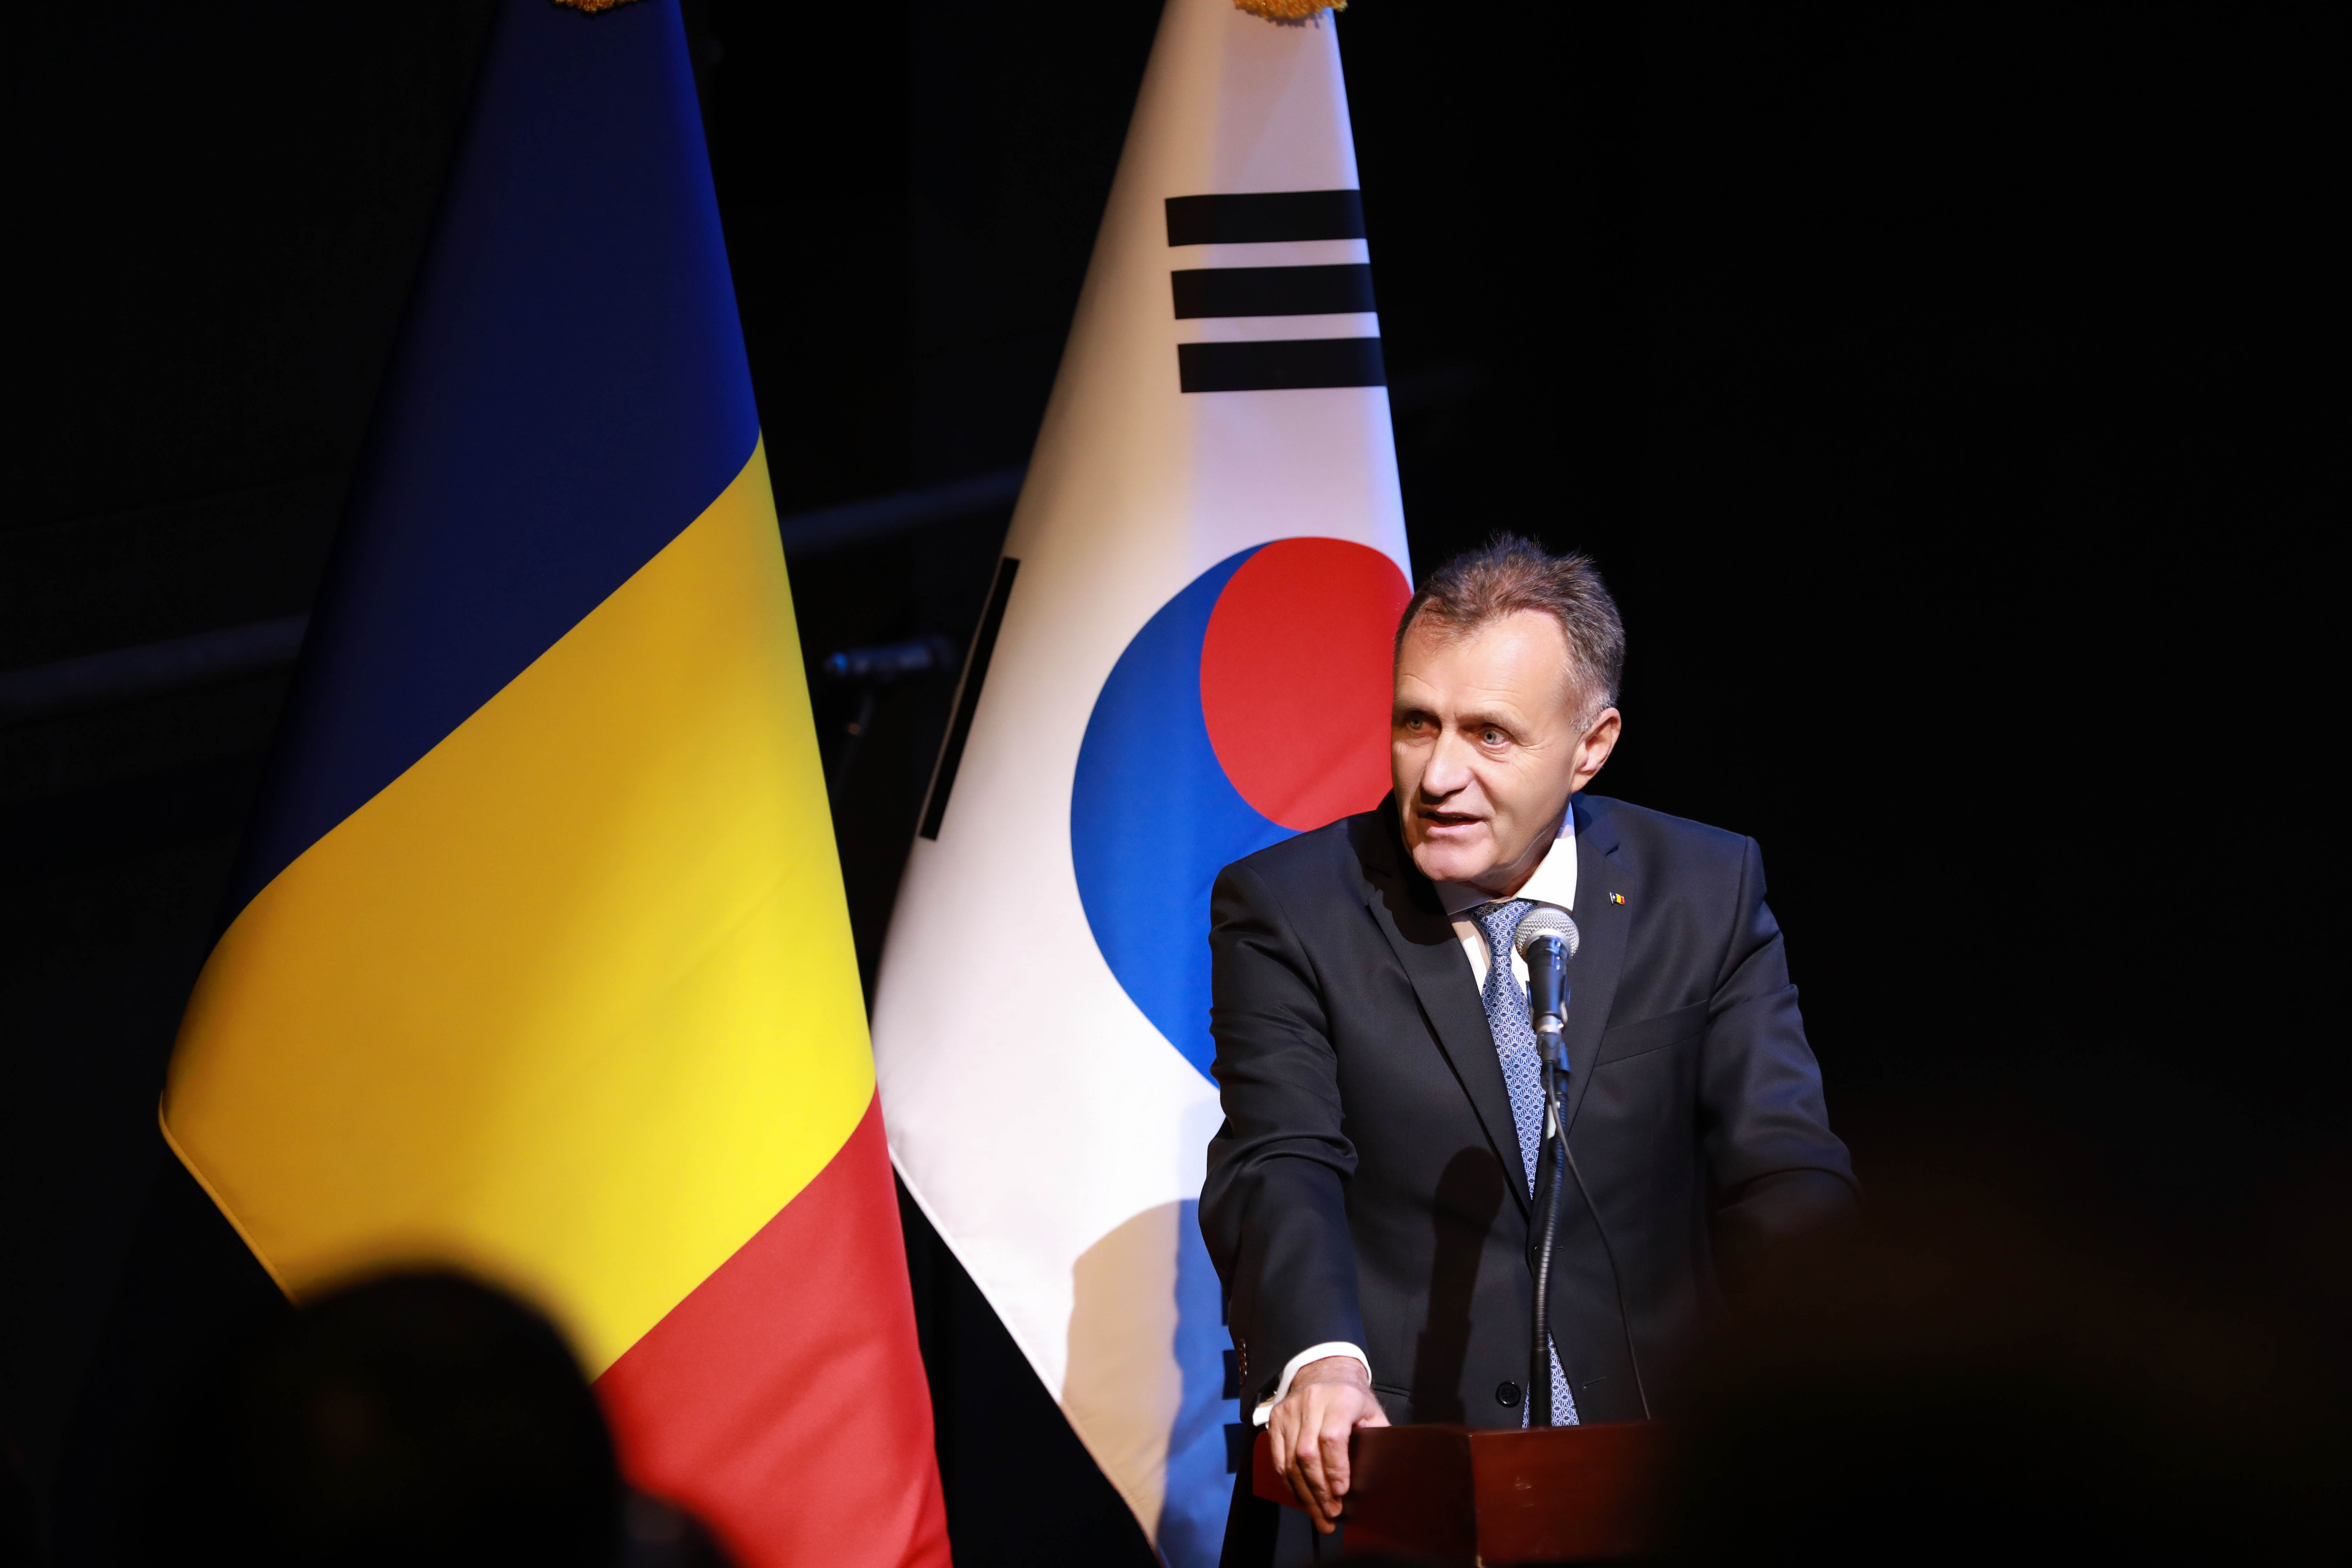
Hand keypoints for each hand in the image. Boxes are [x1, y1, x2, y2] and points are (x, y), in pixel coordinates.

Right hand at [1266, 1355, 1389, 1533]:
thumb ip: (1375, 1439)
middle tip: (1330, 1514)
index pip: (1332, 1438)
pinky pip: (1277, 1458)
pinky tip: (1301, 1497)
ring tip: (1318, 1515)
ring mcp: (1289, 1410)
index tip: (1342, 1493)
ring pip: (1289, 1460)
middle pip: (1307, 1454)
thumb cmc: (1353, 1399)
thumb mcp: (1371, 1412)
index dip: (1335, 1469)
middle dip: (1319, 1490)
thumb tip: (1377, 1477)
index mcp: (1341, 1399)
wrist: (1323, 1371)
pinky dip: (1288, 1482)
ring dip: (1303, 1493)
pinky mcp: (1274, 1419)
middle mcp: (1311, 1402)